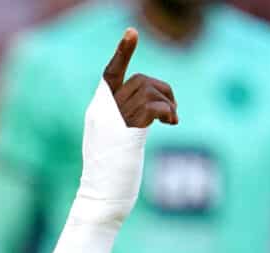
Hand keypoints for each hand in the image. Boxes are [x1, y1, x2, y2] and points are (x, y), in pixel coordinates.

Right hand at [48, 29, 174, 252]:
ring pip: (147, 89)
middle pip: (139, 80)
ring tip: (172, 120)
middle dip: (163, 90)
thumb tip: (149, 113)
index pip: (110, 74)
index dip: (122, 53)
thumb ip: (125, 123)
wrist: (99, 202)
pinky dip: (167, 110)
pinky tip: (171, 124)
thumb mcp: (114, 144)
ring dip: (167, 100)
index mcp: (97, 112)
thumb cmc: (108, 179)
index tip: (132, 33)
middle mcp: (103, 111)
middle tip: (171, 113)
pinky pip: (152, 106)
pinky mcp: (127, 133)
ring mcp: (114, 122)